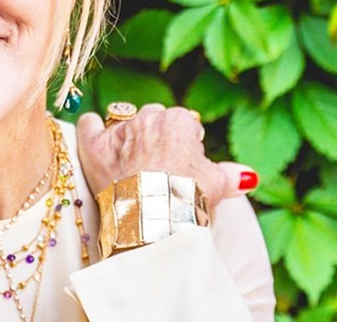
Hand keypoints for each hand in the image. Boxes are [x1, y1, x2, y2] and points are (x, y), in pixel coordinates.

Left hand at [76, 103, 257, 214]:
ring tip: (128, 156)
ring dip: (125, 133)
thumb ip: (231, 174)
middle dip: (154, 136)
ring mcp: (119, 131)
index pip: (182, 122)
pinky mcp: (94, 145)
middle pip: (151, 118)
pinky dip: (90, 129)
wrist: (154, 219)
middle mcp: (148, 118)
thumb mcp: (215, 185)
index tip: (181, 161)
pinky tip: (94, 136)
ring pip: (122, 119)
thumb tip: (248, 176)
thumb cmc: (188, 199)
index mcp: (179, 121)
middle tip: (156, 164)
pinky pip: (88, 124)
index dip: (182, 142)